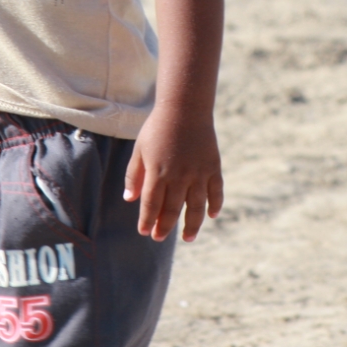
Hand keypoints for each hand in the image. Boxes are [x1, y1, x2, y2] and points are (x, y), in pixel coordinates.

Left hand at [125, 108, 223, 242]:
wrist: (185, 108)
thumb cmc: (158, 128)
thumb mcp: (140, 150)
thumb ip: (134, 175)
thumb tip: (130, 199)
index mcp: (158, 172)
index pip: (151, 204)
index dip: (147, 220)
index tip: (144, 232)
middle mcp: (179, 176)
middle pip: (172, 210)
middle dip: (165, 227)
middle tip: (159, 238)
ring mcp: (198, 173)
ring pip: (196, 207)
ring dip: (192, 225)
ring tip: (187, 238)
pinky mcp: (213, 168)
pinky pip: (216, 192)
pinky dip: (215, 205)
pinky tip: (212, 216)